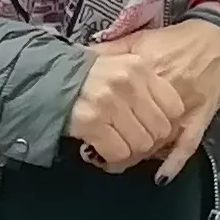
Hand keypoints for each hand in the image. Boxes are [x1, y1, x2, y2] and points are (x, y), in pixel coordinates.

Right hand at [64, 41, 187, 172]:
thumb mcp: (118, 63)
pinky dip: (111, 156)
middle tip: (130, 137)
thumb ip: (144, 81)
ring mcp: (108, 103)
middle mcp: (126, 83)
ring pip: (141, 145)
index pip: (174, 107)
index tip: (149, 124)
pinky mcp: (91, 122)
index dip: (164, 122)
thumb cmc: (84, 75)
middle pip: (160, 130)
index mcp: (138, 67)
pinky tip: (101, 146)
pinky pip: (118, 154)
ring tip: (115, 141)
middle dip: (146, 139)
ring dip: (128, 150)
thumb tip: (173, 113)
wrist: (44, 79)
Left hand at [89, 18, 219, 180]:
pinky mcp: (202, 117)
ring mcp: (185, 107)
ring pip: (158, 141)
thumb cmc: (176, 40)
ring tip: (120, 162)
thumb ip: (109, 50)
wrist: (219, 36)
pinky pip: (189, 144)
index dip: (100, 123)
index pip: (117, 106)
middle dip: (117, 143)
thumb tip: (80, 56)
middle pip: (135, 127)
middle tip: (100, 155)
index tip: (87, 133)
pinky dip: (175, 162)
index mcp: (144, 72)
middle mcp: (163, 92)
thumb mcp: (138, 40)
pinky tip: (161, 177)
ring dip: (139, 155)